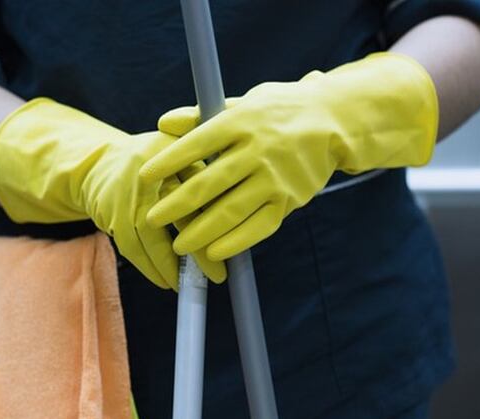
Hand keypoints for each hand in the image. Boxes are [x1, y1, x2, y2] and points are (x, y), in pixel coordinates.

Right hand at [80, 130, 225, 286]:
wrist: (99, 163)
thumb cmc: (153, 164)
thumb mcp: (179, 154)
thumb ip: (205, 173)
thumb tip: (236, 210)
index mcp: (171, 157)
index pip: (199, 190)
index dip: (217, 218)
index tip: (234, 243)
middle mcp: (146, 176)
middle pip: (177, 217)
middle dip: (198, 251)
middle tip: (217, 275)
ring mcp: (126, 198)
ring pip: (151, 239)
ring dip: (171, 267)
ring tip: (190, 284)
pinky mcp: (112, 218)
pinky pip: (132, 250)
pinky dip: (150, 269)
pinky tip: (165, 281)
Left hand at [139, 53, 437, 260]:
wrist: (334, 121)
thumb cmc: (277, 112)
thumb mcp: (242, 103)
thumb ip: (201, 116)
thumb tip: (162, 124)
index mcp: (242, 121)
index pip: (198, 142)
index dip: (170, 161)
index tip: (145, 178)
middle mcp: (258, 149)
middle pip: (210, 182)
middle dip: (177, 204)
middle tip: (152, 219)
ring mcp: (276, 177)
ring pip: (232, 209)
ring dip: (202, 230)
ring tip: (179, 245)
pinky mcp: (290, 199)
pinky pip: (259, 226)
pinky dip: (236, 242)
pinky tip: (214, 253)